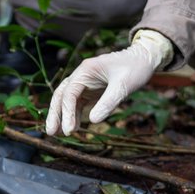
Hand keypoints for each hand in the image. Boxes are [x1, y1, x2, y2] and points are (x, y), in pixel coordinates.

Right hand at [45, 30, 171, 135]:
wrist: (144, 59)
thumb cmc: (134, 68)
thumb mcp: (123, 86)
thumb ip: (108, 102)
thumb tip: (93, 121)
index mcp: (85, 70)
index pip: (69, 93)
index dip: (66, 112)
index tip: (68, 130)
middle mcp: (82, 75)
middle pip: (61, 95)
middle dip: (55, 114)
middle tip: (50, 133)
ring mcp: (85, 83)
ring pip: (67, 100)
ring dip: (62, 116)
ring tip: (57, 134)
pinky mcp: (91, 90)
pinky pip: (78, 103)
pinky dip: (74, 115)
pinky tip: (74, 128)